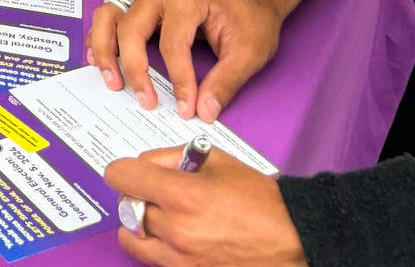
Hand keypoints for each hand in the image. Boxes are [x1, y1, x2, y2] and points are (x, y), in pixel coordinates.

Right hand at [88, 0, 284, 121]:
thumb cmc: (251, 14)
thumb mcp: (250, 50)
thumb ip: (226, 82)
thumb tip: (204, 111)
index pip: (172, 45)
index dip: (179, 81)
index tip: (186, 108)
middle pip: (130, 30)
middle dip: (134, 69)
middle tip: (146, 100)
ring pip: (108, 18)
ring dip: (104, 51)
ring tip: (113, 82)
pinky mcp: (139, 3)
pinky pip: (109, 18)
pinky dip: (101, 40)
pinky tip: (101, 62)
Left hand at [108, 148, 304, 265]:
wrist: (293, 240)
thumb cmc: (260, 199)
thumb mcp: (217, 161)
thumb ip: (174, 157)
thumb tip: (147, 164)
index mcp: (181, 195)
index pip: (121, 176)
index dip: (124, 170)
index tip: (131, 172)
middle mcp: (175, 230)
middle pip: (126, 207)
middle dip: (137, 196)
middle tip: (156, 193)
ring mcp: (180, 259)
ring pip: (132, 239)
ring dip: (140, 226)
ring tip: (161, 218)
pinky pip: (154, 261)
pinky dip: (157, 248)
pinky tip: (177, 239)